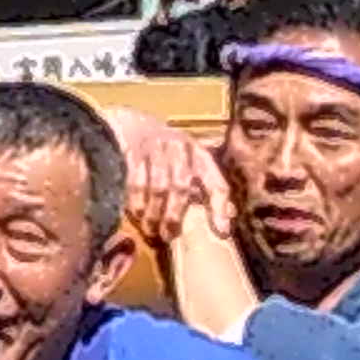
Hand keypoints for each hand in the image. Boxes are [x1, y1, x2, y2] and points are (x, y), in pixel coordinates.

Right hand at [99, 108, 232, 246]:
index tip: (220, 233)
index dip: (219, 209)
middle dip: (174, 216)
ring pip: (157, 188)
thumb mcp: (190, 163)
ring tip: (150, 230)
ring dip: (153, 214)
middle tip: (168, 237)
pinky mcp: (132, 150)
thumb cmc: (167, 152)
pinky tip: (136, 214)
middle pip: (181, 188)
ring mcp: (155, 148)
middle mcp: (181, 149)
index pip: (216, 183)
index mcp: (200, 155)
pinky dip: (136, 202)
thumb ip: (206, 189)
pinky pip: (135, 182)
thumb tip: (227, 220)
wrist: (133, 123)